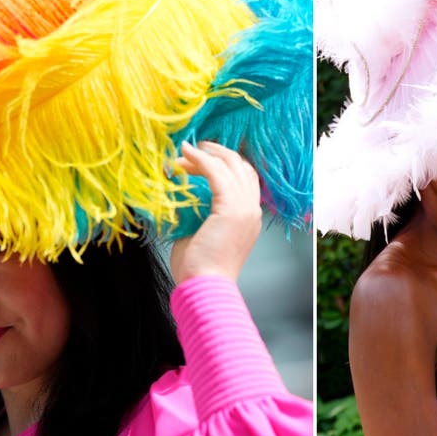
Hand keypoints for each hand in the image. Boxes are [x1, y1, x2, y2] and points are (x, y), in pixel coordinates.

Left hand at [169, 141, 262, 283]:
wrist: (205, 286)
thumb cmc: (199, 268)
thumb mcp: (202, 234)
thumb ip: (201, 214)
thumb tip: (184, 198)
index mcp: (249, 217)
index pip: (245, 178)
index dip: (225, 164)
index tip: (200, 159)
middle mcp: (252, 209)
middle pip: (241, 167)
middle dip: (217, 153)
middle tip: (193, 149)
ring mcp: (245, 208)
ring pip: (230, 165)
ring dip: (206, 154)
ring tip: (185, 151)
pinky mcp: (232, 208)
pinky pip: (217, 172)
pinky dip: (201, 159)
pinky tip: (184, 155)